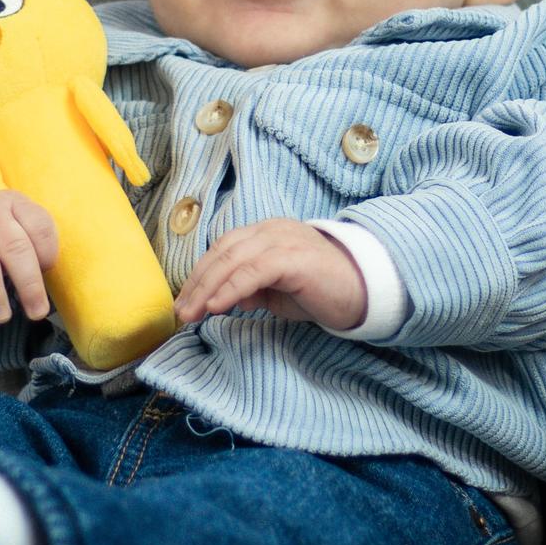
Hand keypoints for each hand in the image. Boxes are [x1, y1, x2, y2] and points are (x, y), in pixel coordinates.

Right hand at [0, 188, 58, 330]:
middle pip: (13, 245)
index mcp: (14, 203)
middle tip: (36, 312)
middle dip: (28, 282)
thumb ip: (33, 251)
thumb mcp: (15, 230)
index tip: (49, 274)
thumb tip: (44, 294)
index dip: (48, 252)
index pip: (39, 225)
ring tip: (2, 318)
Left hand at [172, 219, 367, 331]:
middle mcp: (270, 230)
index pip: (222, 249)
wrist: (364, 292)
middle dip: (197, 283)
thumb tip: (220, 300)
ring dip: (207, 288)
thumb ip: (250, 289)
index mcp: (265, 233)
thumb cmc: (321, 291)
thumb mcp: (276, 292)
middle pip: (221, 252)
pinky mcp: (293, 257)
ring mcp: (282, 240)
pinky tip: (216, 307)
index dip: (199, 275)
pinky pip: (253, 271)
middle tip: (181, 312)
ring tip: (192, 314)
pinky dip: (230, 289)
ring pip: (232, 260)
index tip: (184, 301)